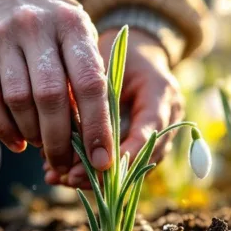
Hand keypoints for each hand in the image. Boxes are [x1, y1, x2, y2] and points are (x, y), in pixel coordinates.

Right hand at [0, 0, 112, 173]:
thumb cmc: (41, 19)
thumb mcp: (70, 31)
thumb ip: (84, 72)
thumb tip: (95, 133)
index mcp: (72, 23)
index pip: (90, 81)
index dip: (98, 126)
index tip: (102, 160)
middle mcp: (37, 27)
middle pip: (52, 97)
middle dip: (61, 140)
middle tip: (66, 163)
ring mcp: (2, 37)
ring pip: (19, 101)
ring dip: (33, 134)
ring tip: (41, 146)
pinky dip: (3, 129)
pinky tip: (16, 142)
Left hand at [44, 29, 183, 186]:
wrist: (138, 51)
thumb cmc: (119, 50)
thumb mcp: (105, 63)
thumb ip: (94, 94)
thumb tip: (63, 129)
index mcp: (161, 93)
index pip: (148, 130)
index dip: (124, 154)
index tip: (94, 166)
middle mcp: (168, 116)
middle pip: (142, 156)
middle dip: (105, 174)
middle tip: (69, 178)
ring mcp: (161, 131)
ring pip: (134, 167)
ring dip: (98, 177)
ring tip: (62, 179)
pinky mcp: (147, 141)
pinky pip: (126, 163)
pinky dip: (98, 171)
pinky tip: (67, 176)